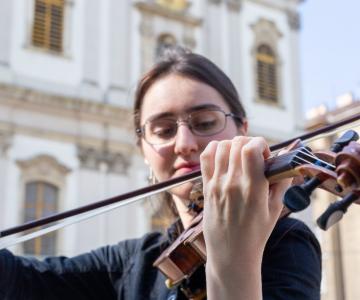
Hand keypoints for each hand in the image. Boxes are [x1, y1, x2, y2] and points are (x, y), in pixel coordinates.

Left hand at [200, 136, 291, 298]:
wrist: (231, 253)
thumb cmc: (256, 234)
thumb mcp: (275, 209)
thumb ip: (282, 181)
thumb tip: (286, 158)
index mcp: (252, 189)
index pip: (250, 148)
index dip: (261, 144)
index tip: (266, 155)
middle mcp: (232, 183)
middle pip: (237, 144)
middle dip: (250, 143)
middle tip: (255, 157)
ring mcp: (216, 184)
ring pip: (221, 147)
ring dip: (234, 145)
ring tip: (240, 157)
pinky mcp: (206, 187)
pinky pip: (206, 157)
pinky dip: (215, 149)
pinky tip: (224, 156)